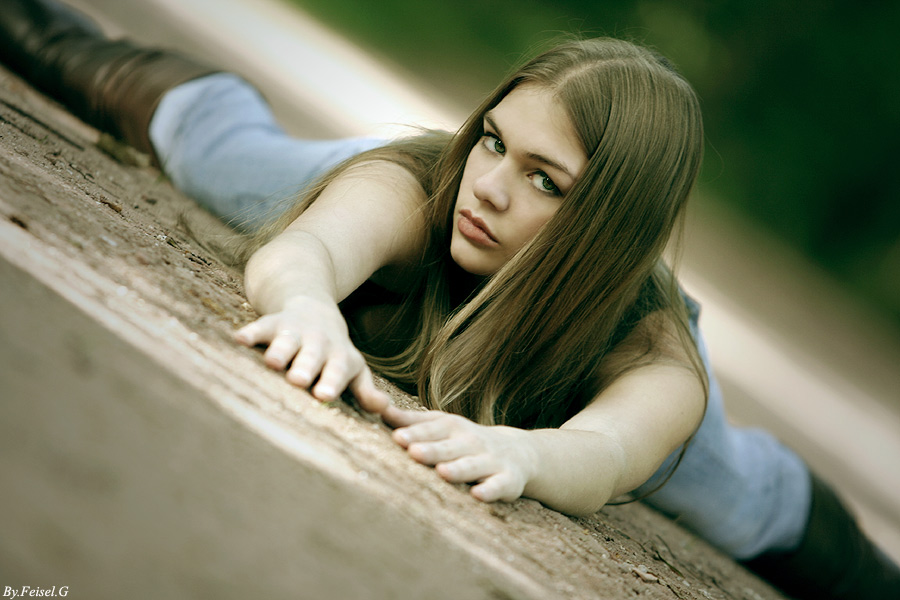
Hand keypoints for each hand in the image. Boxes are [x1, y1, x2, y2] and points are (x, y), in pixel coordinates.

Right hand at [234, 296, 388, 412]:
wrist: (314, 309)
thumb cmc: (334, 353)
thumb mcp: (353, 369)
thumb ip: (365, 391)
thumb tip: (385, 409)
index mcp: (339, 357)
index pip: (338, 370)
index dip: (331, 381)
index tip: (324, 395)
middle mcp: (319, 343)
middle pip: (313, 356)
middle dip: (306, 367)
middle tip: (299, 380)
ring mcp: (295, 331)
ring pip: (288, 341)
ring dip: (281, 350)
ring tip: (272, 362)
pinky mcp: (273, 322)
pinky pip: (261, 326)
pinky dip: (251, 332)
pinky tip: (239, 339)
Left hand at [382, 406, 535, 502]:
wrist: (518, 451)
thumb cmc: (466, 439)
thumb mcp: (443, 425)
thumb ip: (412, 421)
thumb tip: (378, 409)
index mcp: (453, 428)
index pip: (432, 430)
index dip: (415, 433)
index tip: (397, 437)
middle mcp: (471, 442)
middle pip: (449, 448)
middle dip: (432, 450)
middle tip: (414, 451)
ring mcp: (491, 461)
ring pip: (473, 466)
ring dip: (459, 469)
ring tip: (443, 472)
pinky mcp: (508, 480)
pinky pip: (499, 485)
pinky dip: (491, 490)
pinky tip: (478, 494)